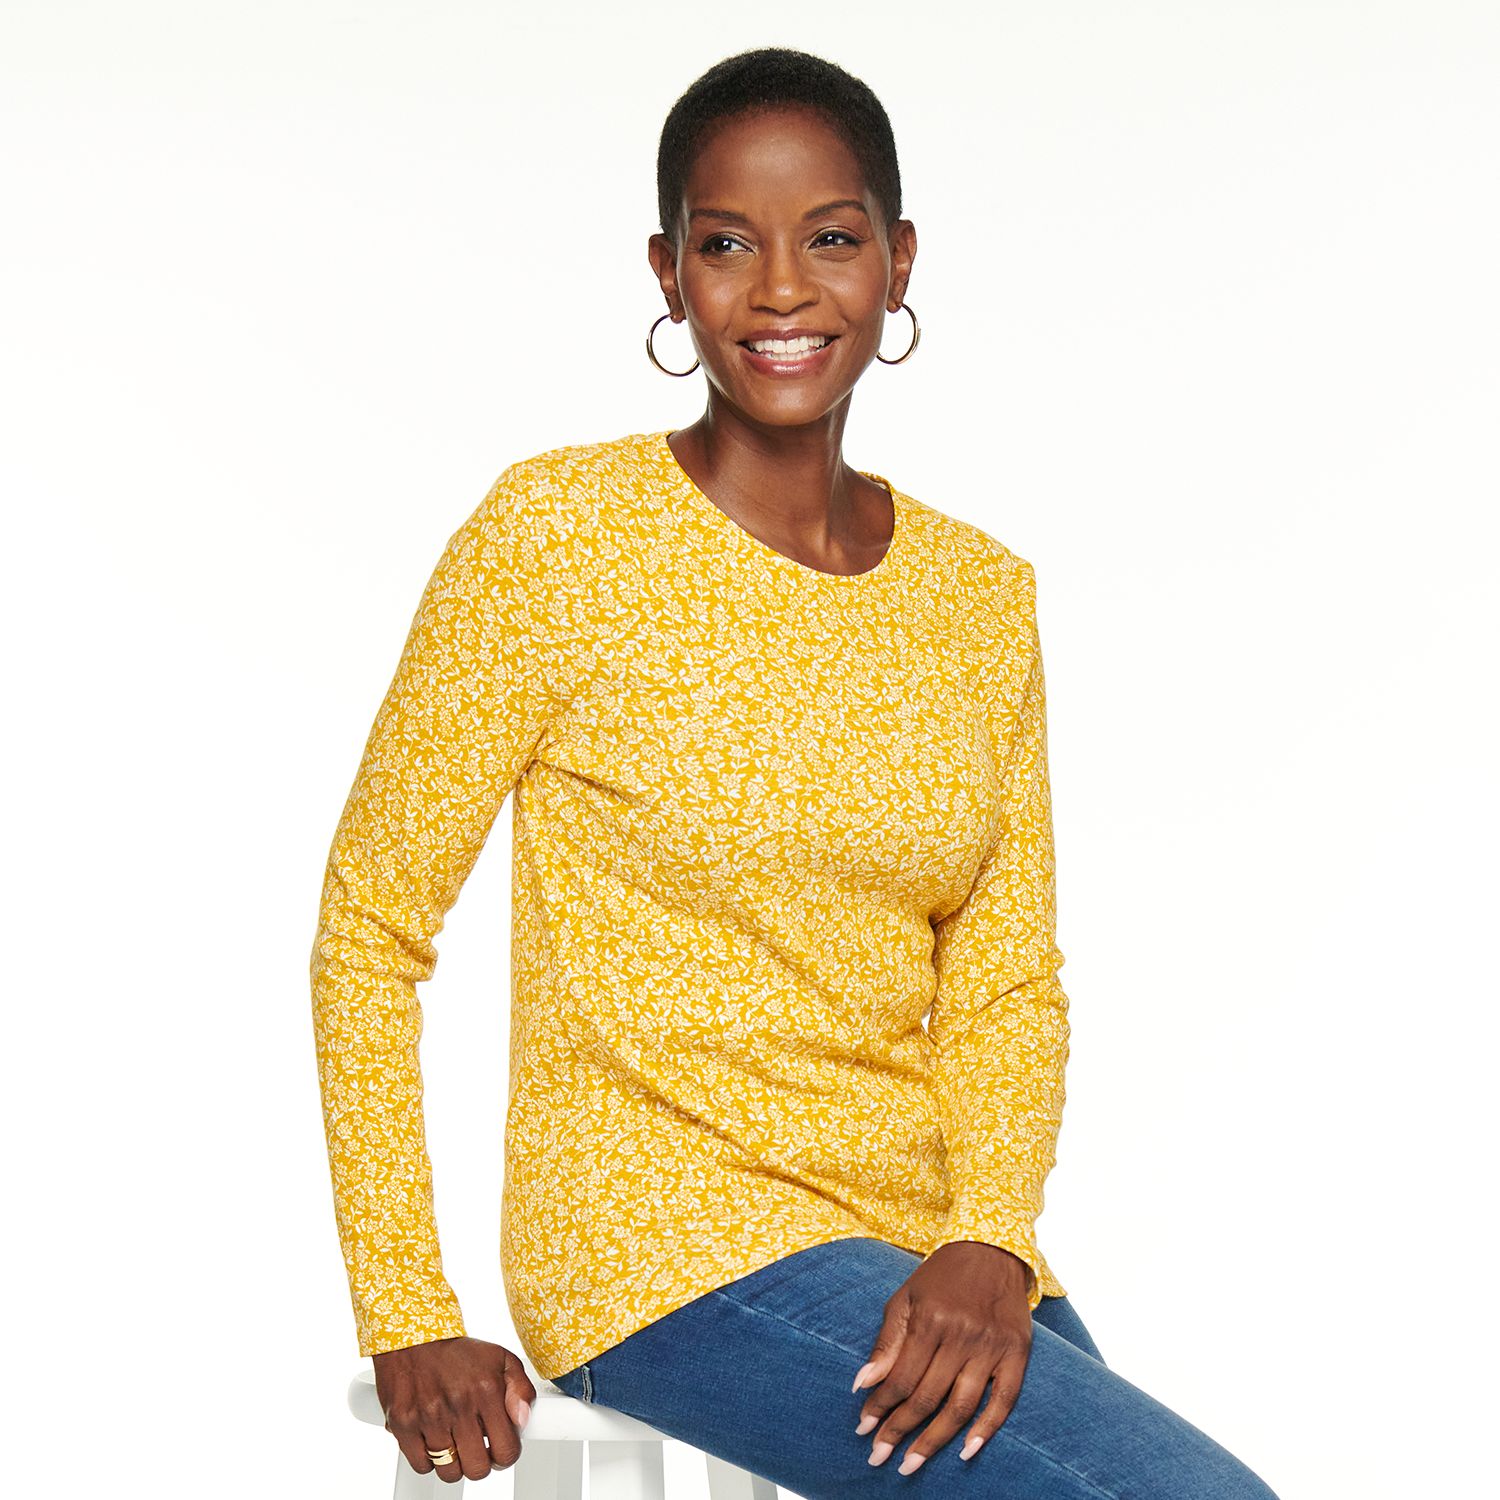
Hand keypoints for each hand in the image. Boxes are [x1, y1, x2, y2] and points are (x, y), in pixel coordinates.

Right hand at [374, 1335, 535, 1481]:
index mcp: (486, 1390)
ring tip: (454, 1442)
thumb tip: (523, 1421)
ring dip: (455, 1462)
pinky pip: (421, 1466)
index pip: (506, 1450)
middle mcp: (458, 1405)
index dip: (506, 1455)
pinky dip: (428, 1459)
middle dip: (481, 1462)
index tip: (500, 1448)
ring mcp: (428, 1417)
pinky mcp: (402, 1424)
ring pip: (449, 1472)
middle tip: (477, 1448)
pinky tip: (434, 1439)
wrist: (412, 1336)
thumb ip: (521, 1389)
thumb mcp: (500, 1359)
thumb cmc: (457, 1352)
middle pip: (477, 1468)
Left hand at [851, 1241, 1033, 1474]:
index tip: (863, 1429)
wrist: (990, 1249)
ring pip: (961, 1406)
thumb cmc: (941, 1277)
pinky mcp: (1017, 1352)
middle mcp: (961, 1335)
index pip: (900, 1378)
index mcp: (930, 1320)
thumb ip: (886, 1342)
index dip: (879, 1407)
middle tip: (878, 1457)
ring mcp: (991, 1346)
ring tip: (911, 1464)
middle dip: (899, 1431)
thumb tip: (862, 1384)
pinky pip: (1004, 1400)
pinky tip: (966, 1451)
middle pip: (927, 1397)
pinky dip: (986, 1430)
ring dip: (934, 1441)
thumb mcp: (905, 1298)